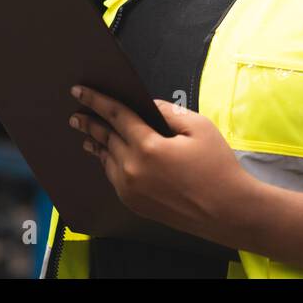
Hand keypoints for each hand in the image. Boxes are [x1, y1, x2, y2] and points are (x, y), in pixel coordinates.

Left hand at [69, 84, 253, 246]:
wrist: (227, 211)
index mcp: (148, 147)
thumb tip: (149, 106)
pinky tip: (107, 156)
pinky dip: (108, 163)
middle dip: (90, 122)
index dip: (96, 100)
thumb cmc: (217, 167)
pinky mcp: (135, 204)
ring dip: (96, 143)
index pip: (115, 115)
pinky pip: (114, 177)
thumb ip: (169, 112)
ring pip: (106, 159)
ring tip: (87, 134)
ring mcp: (131, 190)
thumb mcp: (199, 127)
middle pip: (105, 137)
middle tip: (76, 114)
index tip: (79, 90)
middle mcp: (133, 169)